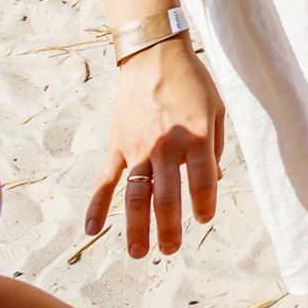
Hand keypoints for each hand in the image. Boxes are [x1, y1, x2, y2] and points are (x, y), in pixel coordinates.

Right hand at [87, 40, 223, 256]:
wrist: (154, 54)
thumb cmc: (192, 82)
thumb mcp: (216, 110)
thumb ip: (216, 146)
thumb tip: (212, 179)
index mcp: (197, 138)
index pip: (202, 184)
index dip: (204, 206)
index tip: (203, 219)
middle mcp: (166, 146)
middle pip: (166, 198)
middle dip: (170, 229)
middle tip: (171, 250)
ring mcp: (138, 147)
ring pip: (135, 196)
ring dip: (136, 227)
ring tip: (140, 253)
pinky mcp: (117, 144)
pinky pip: (104, 180)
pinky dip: (96, 205)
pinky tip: (92, 229)